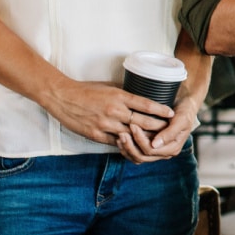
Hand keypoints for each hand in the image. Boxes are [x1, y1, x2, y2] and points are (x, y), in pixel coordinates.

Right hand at [44, 79, 172, 145]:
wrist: (62, 97)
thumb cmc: (86, 90)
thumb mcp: (108, 87)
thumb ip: (124, 94)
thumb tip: (141, 97)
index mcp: (118, 96)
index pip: (145, 103)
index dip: (160, 110)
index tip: (171, 113)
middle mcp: (114, 110)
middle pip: (142, 122)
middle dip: (158, 127)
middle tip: (170, 130)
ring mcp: (105, 124)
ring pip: (131, 135)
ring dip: (145, 139)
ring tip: (158, 141)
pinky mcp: (96, 135)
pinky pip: (116, 143)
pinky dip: (127, 145)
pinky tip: (137, 147)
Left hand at [118, 97, 201, 163]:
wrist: (185, 104)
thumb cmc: (184, 110)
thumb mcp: (181, 119)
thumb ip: (170, 133)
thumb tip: (155, 145)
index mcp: (173, 148)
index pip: (151, 150)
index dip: (140, 140)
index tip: (133, 125)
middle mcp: (164, 152)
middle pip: (142, 157)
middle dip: (130, 146)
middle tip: (122, 132)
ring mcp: (156, 151)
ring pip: (137, 157)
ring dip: (127, 148)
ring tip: (119, 136)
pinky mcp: (150, 146)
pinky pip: (135, 153)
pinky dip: (127, 148)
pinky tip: (120, 139)